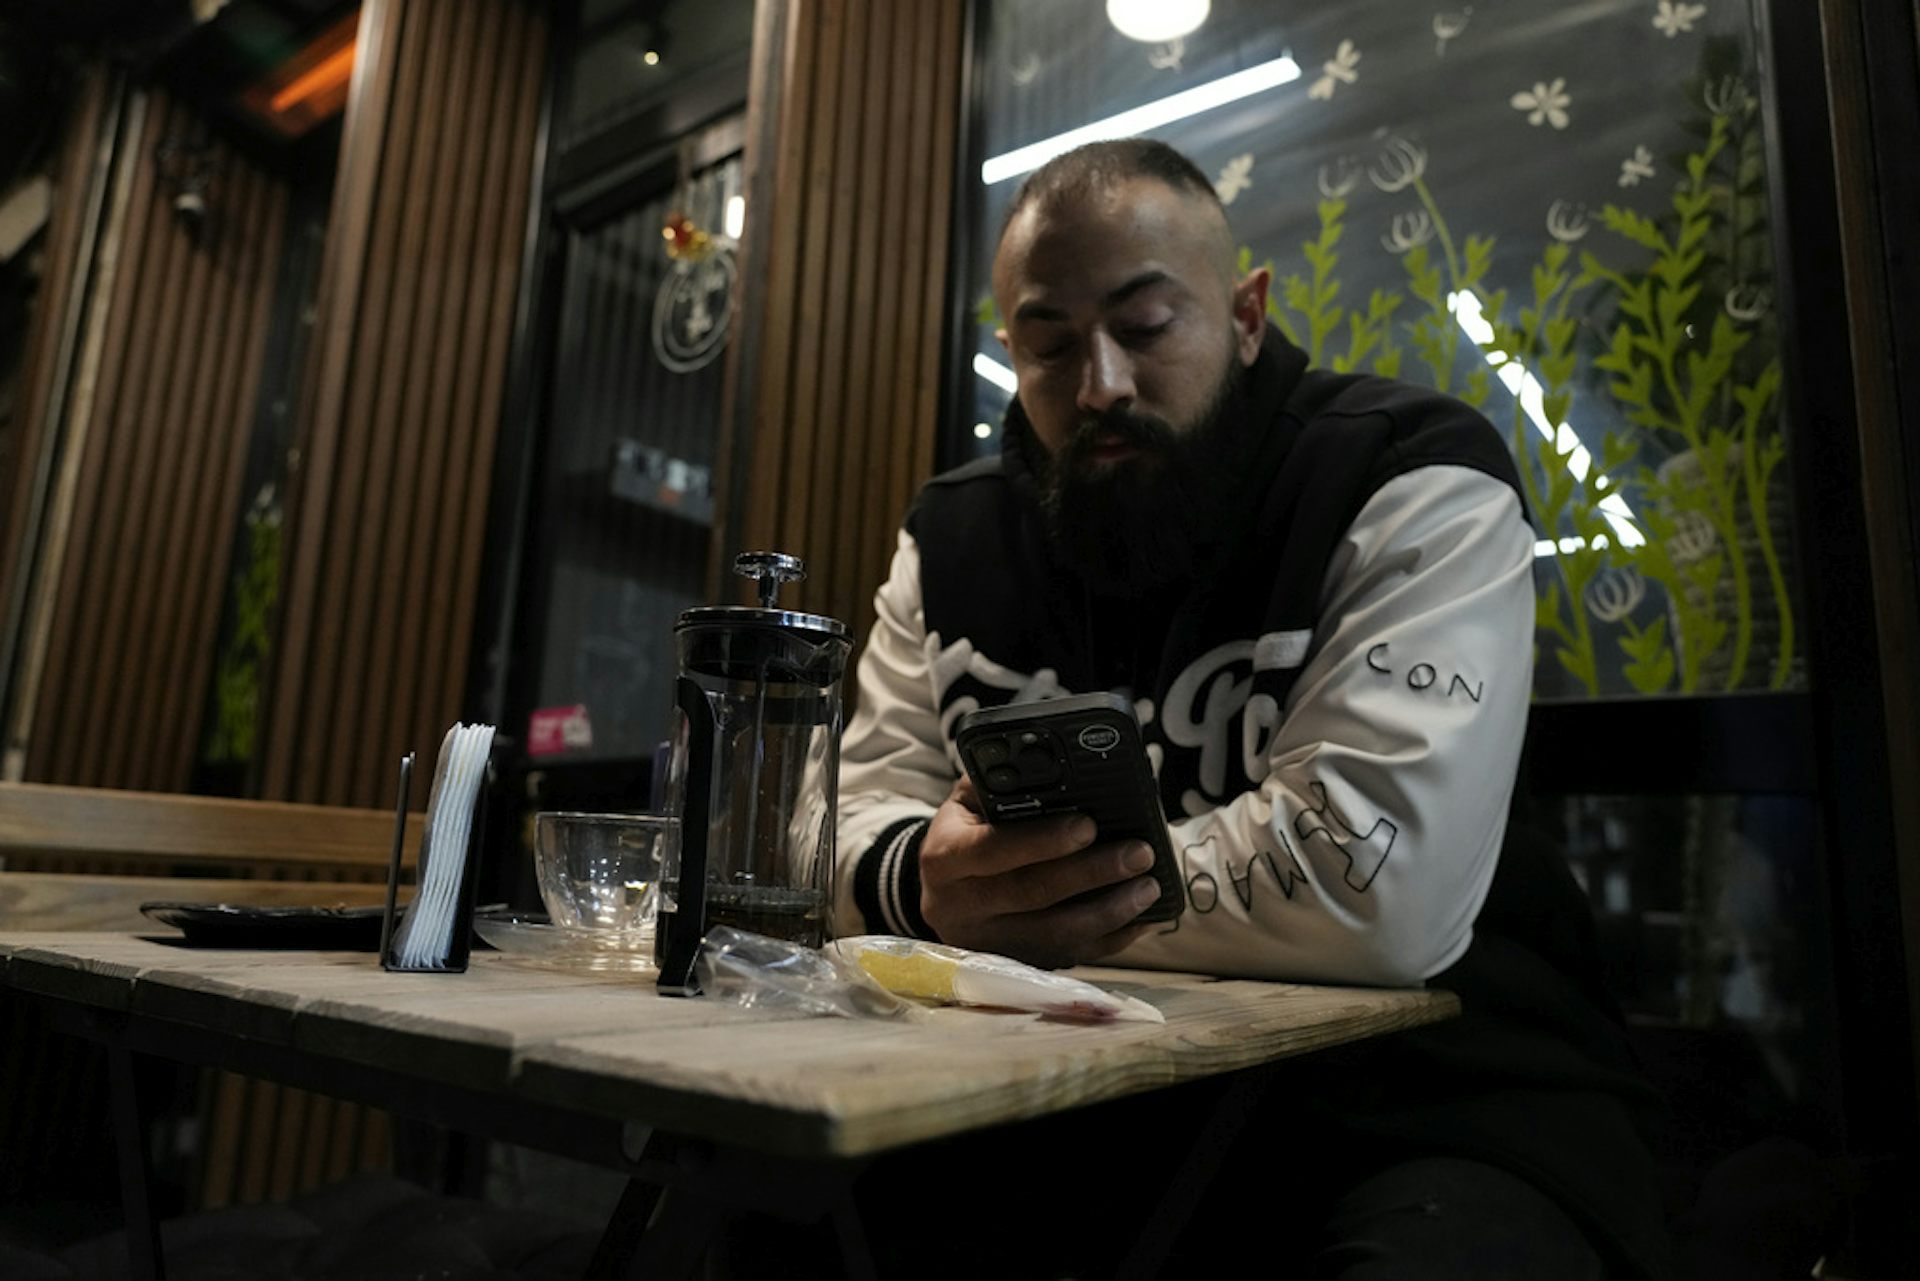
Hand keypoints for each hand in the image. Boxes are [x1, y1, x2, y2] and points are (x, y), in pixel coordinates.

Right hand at [918, 776, 1161, 968]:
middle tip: (1140, 853)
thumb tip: (1058, 766)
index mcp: (944, 857)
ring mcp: (987, 943)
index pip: (992, 849)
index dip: (1042, 840)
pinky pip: (1068, 956)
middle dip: (1092, 873)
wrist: (942, 890)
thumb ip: (1003, 783)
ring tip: (1150, 887)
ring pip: (1054, 934)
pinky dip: (1110, 940)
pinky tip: (1141, 919)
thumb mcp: (968, 800)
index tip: (1090, 825)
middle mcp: (959, 906)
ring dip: (1109, 912)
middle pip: (1032, 894)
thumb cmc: (966, 831)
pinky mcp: (1013, 963)